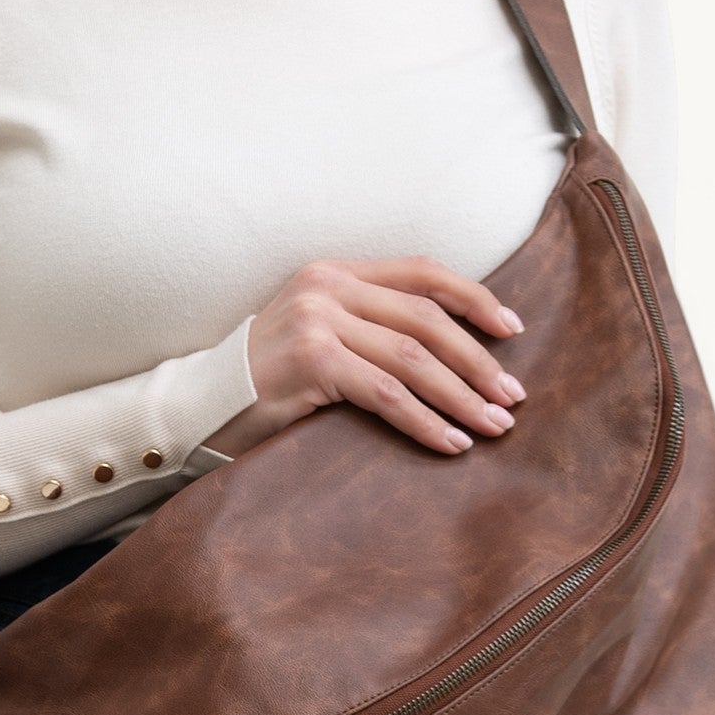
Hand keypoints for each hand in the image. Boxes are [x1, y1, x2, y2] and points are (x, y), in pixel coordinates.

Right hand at [199, 257, 526, 461]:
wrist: (201, 407)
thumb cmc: (266, 381)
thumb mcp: (318, 333)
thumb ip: (368, 325)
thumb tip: (450, 351)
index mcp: (335, 272)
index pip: (422, 272)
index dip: (474, 299)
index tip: (512, 329)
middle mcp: (327, 288)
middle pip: (427, 319)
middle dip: (478, 361)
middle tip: (513, 398)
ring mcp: (317, 322)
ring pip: (413, 359)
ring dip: (462, 396)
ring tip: (494, 426)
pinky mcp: (312, 363)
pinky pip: (388, 395)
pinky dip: (427, 422)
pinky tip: (452, 443)